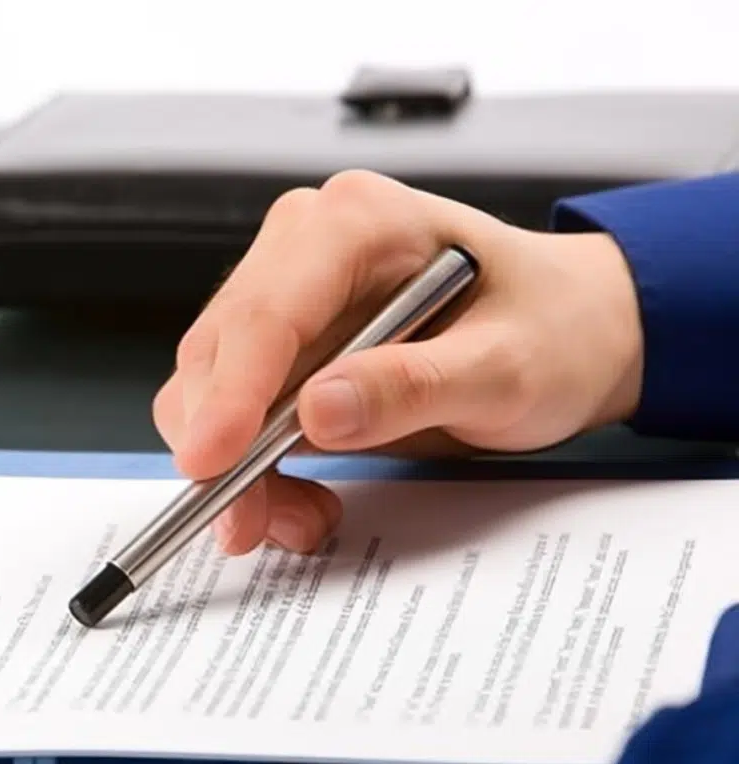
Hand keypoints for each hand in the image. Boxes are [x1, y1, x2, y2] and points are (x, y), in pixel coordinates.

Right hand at [153, 169, 644, 555]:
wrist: (570, 334)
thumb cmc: (551, 331)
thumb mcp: (508, 369)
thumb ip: (414, 386)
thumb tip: (317, 412)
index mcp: (358, 223)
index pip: (267, 311)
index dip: (230, 392)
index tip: (211, 461)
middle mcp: (304, 249)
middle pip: (219, 354)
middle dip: (227, 449)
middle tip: (259, 524)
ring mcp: (286, 296)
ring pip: (210, 390)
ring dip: (237, 469)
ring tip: (301, 517)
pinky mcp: (281, 347)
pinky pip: (232, 411)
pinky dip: (249, 468)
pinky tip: (298, 498)